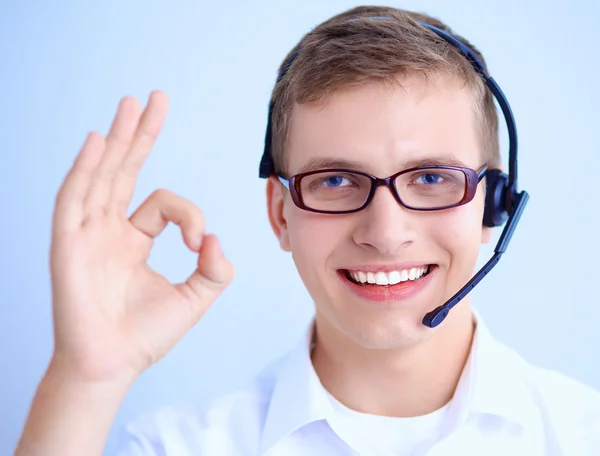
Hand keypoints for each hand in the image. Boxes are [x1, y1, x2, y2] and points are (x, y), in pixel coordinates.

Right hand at [49, 91, 233, 383]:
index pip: (163, 203)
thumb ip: (215, 268)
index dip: (190, 215)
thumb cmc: (146, 335)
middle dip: (141, 134)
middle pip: (125, 170)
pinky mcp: (68, 244)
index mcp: (134, 240)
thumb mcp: (194, 297)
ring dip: (117, 138)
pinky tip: (100, 140)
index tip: (200, 244)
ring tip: (131, 104)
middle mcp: (109, 229)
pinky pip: (75, 198)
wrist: (113, 364)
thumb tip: (216, 238)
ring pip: (101, 174)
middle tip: (155, 98)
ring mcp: (87, 233)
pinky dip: (86, 169)